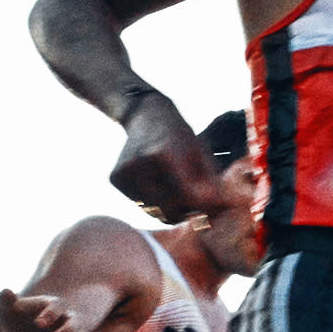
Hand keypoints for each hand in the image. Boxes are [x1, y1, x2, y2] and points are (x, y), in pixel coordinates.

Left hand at [0, 290, 91, 331]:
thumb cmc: (11, 318)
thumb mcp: (4, 309)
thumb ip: (4, 300)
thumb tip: (6, 291)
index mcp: (51, 305)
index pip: (56, 306)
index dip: (50, 314)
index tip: (38, 323)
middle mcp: (66, 318)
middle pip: (74, 322)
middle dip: (66, 331)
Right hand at [110, 101, 231, 223]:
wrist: (146, 115)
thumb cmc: (181, 138)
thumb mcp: (203, 155)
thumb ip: (212, 186)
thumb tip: (217, 216)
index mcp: (165, 154)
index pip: (189, 197)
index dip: (205, 206)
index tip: (214, 205)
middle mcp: (140, 163)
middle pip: (171, 211)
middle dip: (188, 210)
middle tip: (195, 198)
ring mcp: (124, 172)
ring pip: (155, 213)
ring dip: (171, 208)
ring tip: (176, 187)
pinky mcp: (115, 178)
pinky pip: (141, 207)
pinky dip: (154, 202)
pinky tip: (157, 182)